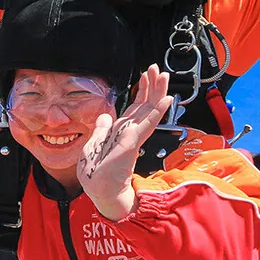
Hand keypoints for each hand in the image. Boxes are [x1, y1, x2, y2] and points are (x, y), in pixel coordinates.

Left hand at [77, 65, 172, 220]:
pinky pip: (147, 123)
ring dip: (157, 92)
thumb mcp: (93, 145)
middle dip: (152, 86)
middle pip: (145, 104)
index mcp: (121, 131)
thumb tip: (105, 115)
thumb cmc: (96, 173)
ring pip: (149, 110)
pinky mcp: (133, 142)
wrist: (99, 191)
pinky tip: (166, 99)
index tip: (145, 76)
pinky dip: (157, 111)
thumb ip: (101, 130)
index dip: (141, 90)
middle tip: (158, 69)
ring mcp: (133, 136)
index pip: (135, 107)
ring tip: (164, 76)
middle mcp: (130, 132)